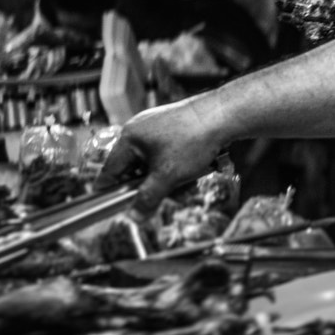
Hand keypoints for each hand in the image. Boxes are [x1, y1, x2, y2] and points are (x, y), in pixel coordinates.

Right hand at [96, 95, 226, 210]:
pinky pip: (169, 155)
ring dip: (171, 179)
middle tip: (171, 194)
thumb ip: (149, 198)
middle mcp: (140, 130)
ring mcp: (157, 128)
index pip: (111, 170)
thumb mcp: (168, 175)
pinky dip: (180, 167)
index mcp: (130, 138)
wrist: (223, 116)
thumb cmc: (193, 140)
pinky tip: (196, 172)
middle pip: (136, 169)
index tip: (117, 207)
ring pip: (156, 164)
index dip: (113, 191)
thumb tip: (134, 217)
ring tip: (189, 183)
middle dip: (154, 186)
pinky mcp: (174, 128)